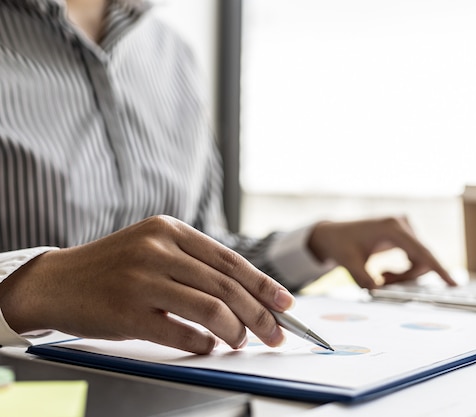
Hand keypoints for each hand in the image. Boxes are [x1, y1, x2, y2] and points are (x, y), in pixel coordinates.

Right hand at [0, 215, 294, 353]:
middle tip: (276, 333)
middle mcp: (158, 249)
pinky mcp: (127, 312)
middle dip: (259, 313)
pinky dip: (203, 343)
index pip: (230, 259)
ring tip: (242, 341)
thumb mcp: (154, 247)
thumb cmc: (114, 268)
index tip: (285, 303)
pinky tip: (209, 347)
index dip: (262, 283)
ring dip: (235, 330)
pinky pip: (180, 333)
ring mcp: (141, 280)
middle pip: (226, 285)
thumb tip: (247, 295)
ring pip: (210, 308)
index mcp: (170, 230)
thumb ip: (194, 263)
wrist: (57, 281)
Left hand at [307, 216, 455, 288]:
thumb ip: (363, 278)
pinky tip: (386, 272)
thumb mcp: (349, 264)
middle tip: (382, 284)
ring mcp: (407, 229)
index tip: (453, 283)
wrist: (335, 234)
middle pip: (421, 260)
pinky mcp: (407, 236)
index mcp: (391, 227)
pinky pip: (416, 260)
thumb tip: (377, 290)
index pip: (421, 251)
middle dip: (405, 278)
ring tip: (381, 277)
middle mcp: (403, 224)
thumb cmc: (341, 245)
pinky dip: (404, 272)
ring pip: (419, 263)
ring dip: (403, 276)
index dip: (438, 269)